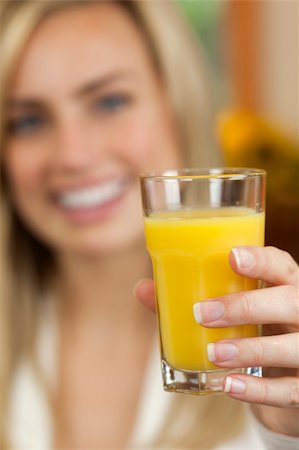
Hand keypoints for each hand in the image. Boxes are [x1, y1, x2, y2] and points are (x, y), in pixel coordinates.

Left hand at [135, 246, 298, 435]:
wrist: (284, 377)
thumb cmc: (252, 330)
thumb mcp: (230, 311)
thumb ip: (190, 298)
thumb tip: (143, 290)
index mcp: (285, 286)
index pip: (281, 265)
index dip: (261, 260)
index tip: (232, 257)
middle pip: (289, 303)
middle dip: (246, 306)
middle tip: (203, 314)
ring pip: (293, 347)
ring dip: (250, 350)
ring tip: (214, 353)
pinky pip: (289, 390)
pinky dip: (259, 390)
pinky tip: (230, 386)